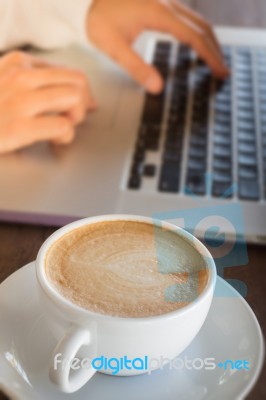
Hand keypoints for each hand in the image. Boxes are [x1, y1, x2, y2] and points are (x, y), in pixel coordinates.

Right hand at [0, 51, 96, 153]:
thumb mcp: (7, 82)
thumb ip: (37, 82)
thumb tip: (80, 94)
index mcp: (19, 63)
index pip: (70, 72)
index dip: (82, 93)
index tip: (80, 107)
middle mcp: (21, 76)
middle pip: (78, 83)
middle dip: (82, 104)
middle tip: (72, 118)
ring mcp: (20, 100)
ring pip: (74, 99)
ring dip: (76, 118)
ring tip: (62, 127)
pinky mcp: (18, 127)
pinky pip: (63, 126)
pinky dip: (66, 136)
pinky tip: (54, 140)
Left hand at [87, 0, 228, 92]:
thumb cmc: (97, 18)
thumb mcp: (113, 46)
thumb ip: (136, 67)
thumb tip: (156, 88)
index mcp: (158, 14)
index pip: (193, 37)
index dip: (209, 56)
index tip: (219, 71)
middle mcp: (167, 4)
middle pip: (202, 26)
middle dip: (215, 49)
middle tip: (223, 70)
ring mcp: (165, 1)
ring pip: (197, 19)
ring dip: (209, 40)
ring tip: (214, 60)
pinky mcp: (160, 4)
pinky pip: (188, 17)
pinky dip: (198, 32)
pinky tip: (196, 44)